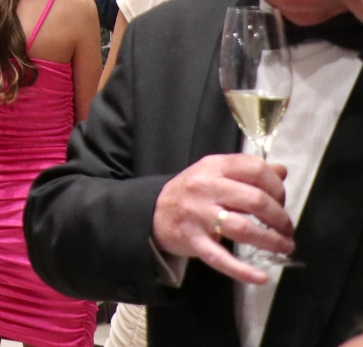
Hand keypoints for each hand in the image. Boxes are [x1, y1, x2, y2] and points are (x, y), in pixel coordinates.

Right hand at [152, 152, 293, 282]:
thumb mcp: (216, 172)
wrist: (155, 210)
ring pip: (242, 228)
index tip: (282, 201)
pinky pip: (220, 257)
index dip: (277, 187)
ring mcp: (199, 215)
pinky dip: (242, 270)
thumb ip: (247, 171)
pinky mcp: (194, 240)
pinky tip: (261, 277)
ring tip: (285, 246)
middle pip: (254, 200)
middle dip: (280, 218)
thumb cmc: (192, 192)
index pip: (255, 169)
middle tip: (287, 229)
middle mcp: (206, 188)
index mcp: (214, 167)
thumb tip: (281, 171)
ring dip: (271, 241)